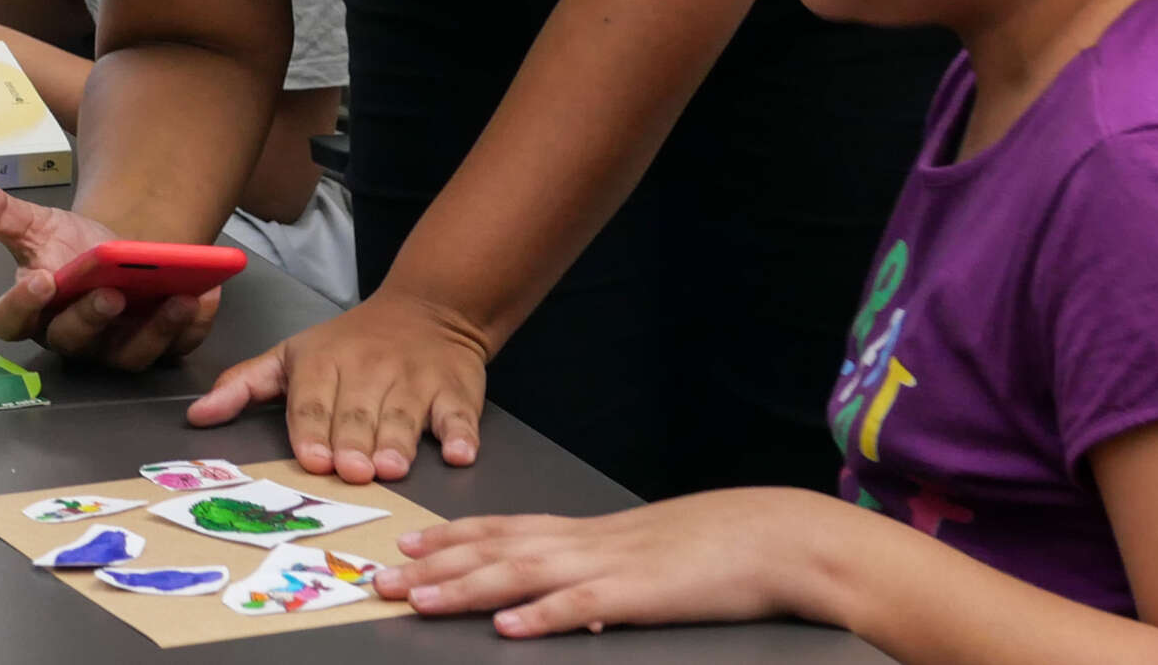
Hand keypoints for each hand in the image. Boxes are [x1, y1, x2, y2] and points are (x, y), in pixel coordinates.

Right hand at [0, 177, 218, 369]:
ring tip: (177, 296)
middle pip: (76, 340)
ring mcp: (117, 348)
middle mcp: (74, 340)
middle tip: (111, 293)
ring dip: (156, 328)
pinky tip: (207, 293)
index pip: (14, 322)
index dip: (24, 306)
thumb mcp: (37, 225)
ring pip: (131, 353)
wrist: (117, 256)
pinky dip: (194, 324)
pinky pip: (177, 346)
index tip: (40, 280)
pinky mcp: (159, 348)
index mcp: (35, 313)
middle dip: (94, 318)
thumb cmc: (69, 248)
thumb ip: (1, 213)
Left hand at [187, 285, 488, 483]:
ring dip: (399, 441)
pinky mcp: (456, 390)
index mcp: (324, 362)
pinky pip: (459, 414)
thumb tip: (196, 417)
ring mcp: (416, 380)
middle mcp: (369, 369)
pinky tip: (460, 453)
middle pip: (359, 412)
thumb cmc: (350, 344)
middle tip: (353, 472)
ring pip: (404, 415)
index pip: (313, 399)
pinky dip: (462, 434)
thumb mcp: (291, 355)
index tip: (313, 460)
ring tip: (392, 468)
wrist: (429, 308)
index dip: (313, 429)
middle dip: (354, 442)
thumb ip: (245, 385)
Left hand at [375, 488, 837, 638]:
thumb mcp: (643, 555)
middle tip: (382, 579)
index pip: (502, 528)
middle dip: (433, 565)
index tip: (404, 544)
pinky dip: (543, 616)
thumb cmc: (713, 549)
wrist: (775, 536)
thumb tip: (561, 600)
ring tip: (421, 602)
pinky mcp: (641, 594)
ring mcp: (611, 565)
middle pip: (494, 550)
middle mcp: (586, 541)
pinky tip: (508, 630)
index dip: (449, 537)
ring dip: (466, 589)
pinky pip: (583, 606)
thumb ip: (598, 573)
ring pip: (522, 574)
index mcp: (586, 532)